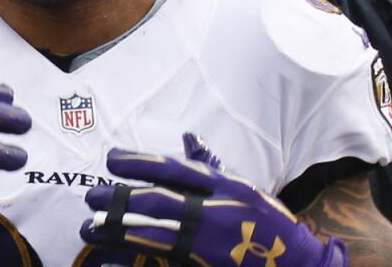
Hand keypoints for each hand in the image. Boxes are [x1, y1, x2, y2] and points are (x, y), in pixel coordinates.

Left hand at [81, 135, 345, 265]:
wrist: (300, 264)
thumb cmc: (268, 223)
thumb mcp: (242, 189)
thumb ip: (208, 167)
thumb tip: (188, 137)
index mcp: (225, 186)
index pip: (175, 169)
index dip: (140, 163)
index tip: (111, 159)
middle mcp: (217, 210)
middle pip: (160, 202)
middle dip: (122, 199)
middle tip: (91, 197)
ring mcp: (213, 241)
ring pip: (158, 233)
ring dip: (121, 230)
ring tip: (91, 228)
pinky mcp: (207, 263)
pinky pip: (165, 256)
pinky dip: (139, 255)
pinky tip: (115, 257)